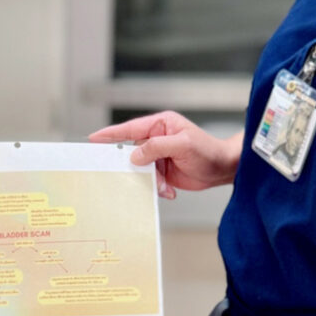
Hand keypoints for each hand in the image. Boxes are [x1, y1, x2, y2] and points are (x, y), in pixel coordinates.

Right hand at [88, 111, 238, 197]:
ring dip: (150, 180)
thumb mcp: (183, 145)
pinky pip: (150, 180)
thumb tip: (135, 154)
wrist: (222, 169)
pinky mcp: (163, 171)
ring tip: (164, 185)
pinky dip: (158, 187)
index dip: (111, 134)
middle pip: (133, 151)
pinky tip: (169, 190)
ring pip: (141, 169)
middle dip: (134, 165)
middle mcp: (157, 138)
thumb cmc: (208, 150)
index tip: (93, 138)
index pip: (131, 128)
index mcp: (161, 124)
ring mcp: (159, 155)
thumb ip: (157, 147)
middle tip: (130, 173)